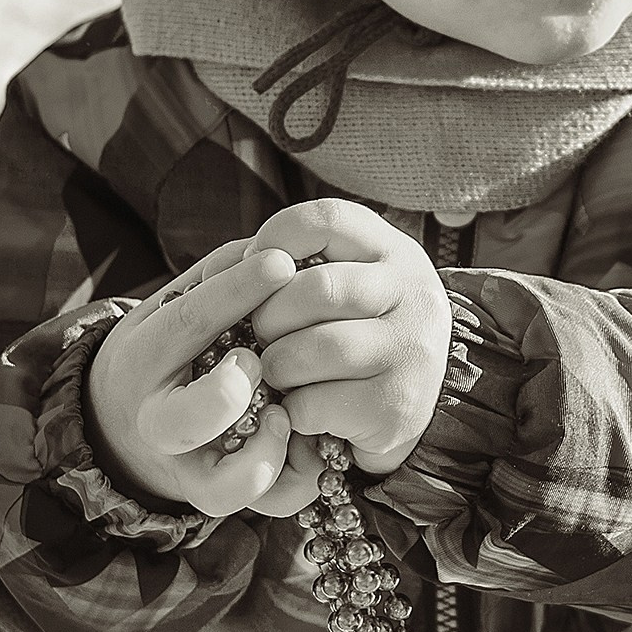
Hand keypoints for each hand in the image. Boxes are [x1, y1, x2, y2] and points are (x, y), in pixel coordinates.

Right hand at [87, 238, 301, 516]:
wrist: (133, 422)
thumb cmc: (180, 345)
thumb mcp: (181, 304)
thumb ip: (219, 277)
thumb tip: (267, 247)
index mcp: (144, 360)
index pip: (186, 322)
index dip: (233, 292)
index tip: (280, 262)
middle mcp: (159, 423)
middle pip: (180, 423)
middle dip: (224, 395)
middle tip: (254, 362)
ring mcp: (193, 467)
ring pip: (223, 486)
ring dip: (263, 456)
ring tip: (285, 418)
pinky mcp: (228, 495)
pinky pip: (269, 502)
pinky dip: (299, 479)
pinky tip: (316, 443)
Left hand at [246, 199, 451, 475]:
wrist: (408, 398)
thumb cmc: (353, 330)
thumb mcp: (339, 279)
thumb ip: (285, 264)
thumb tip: (219, 269)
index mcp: (392, 252)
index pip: (326, 221)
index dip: (275, 240)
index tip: (257, 271)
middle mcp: (412, 294)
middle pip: (315, 290)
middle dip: (269, 317)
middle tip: (264, 335)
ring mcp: (409, 351)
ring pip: (312, 350)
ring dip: (277, 367)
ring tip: (281, 372)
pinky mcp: (396, 405)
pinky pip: (315, 404)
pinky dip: (293, 409)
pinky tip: (305, 404)